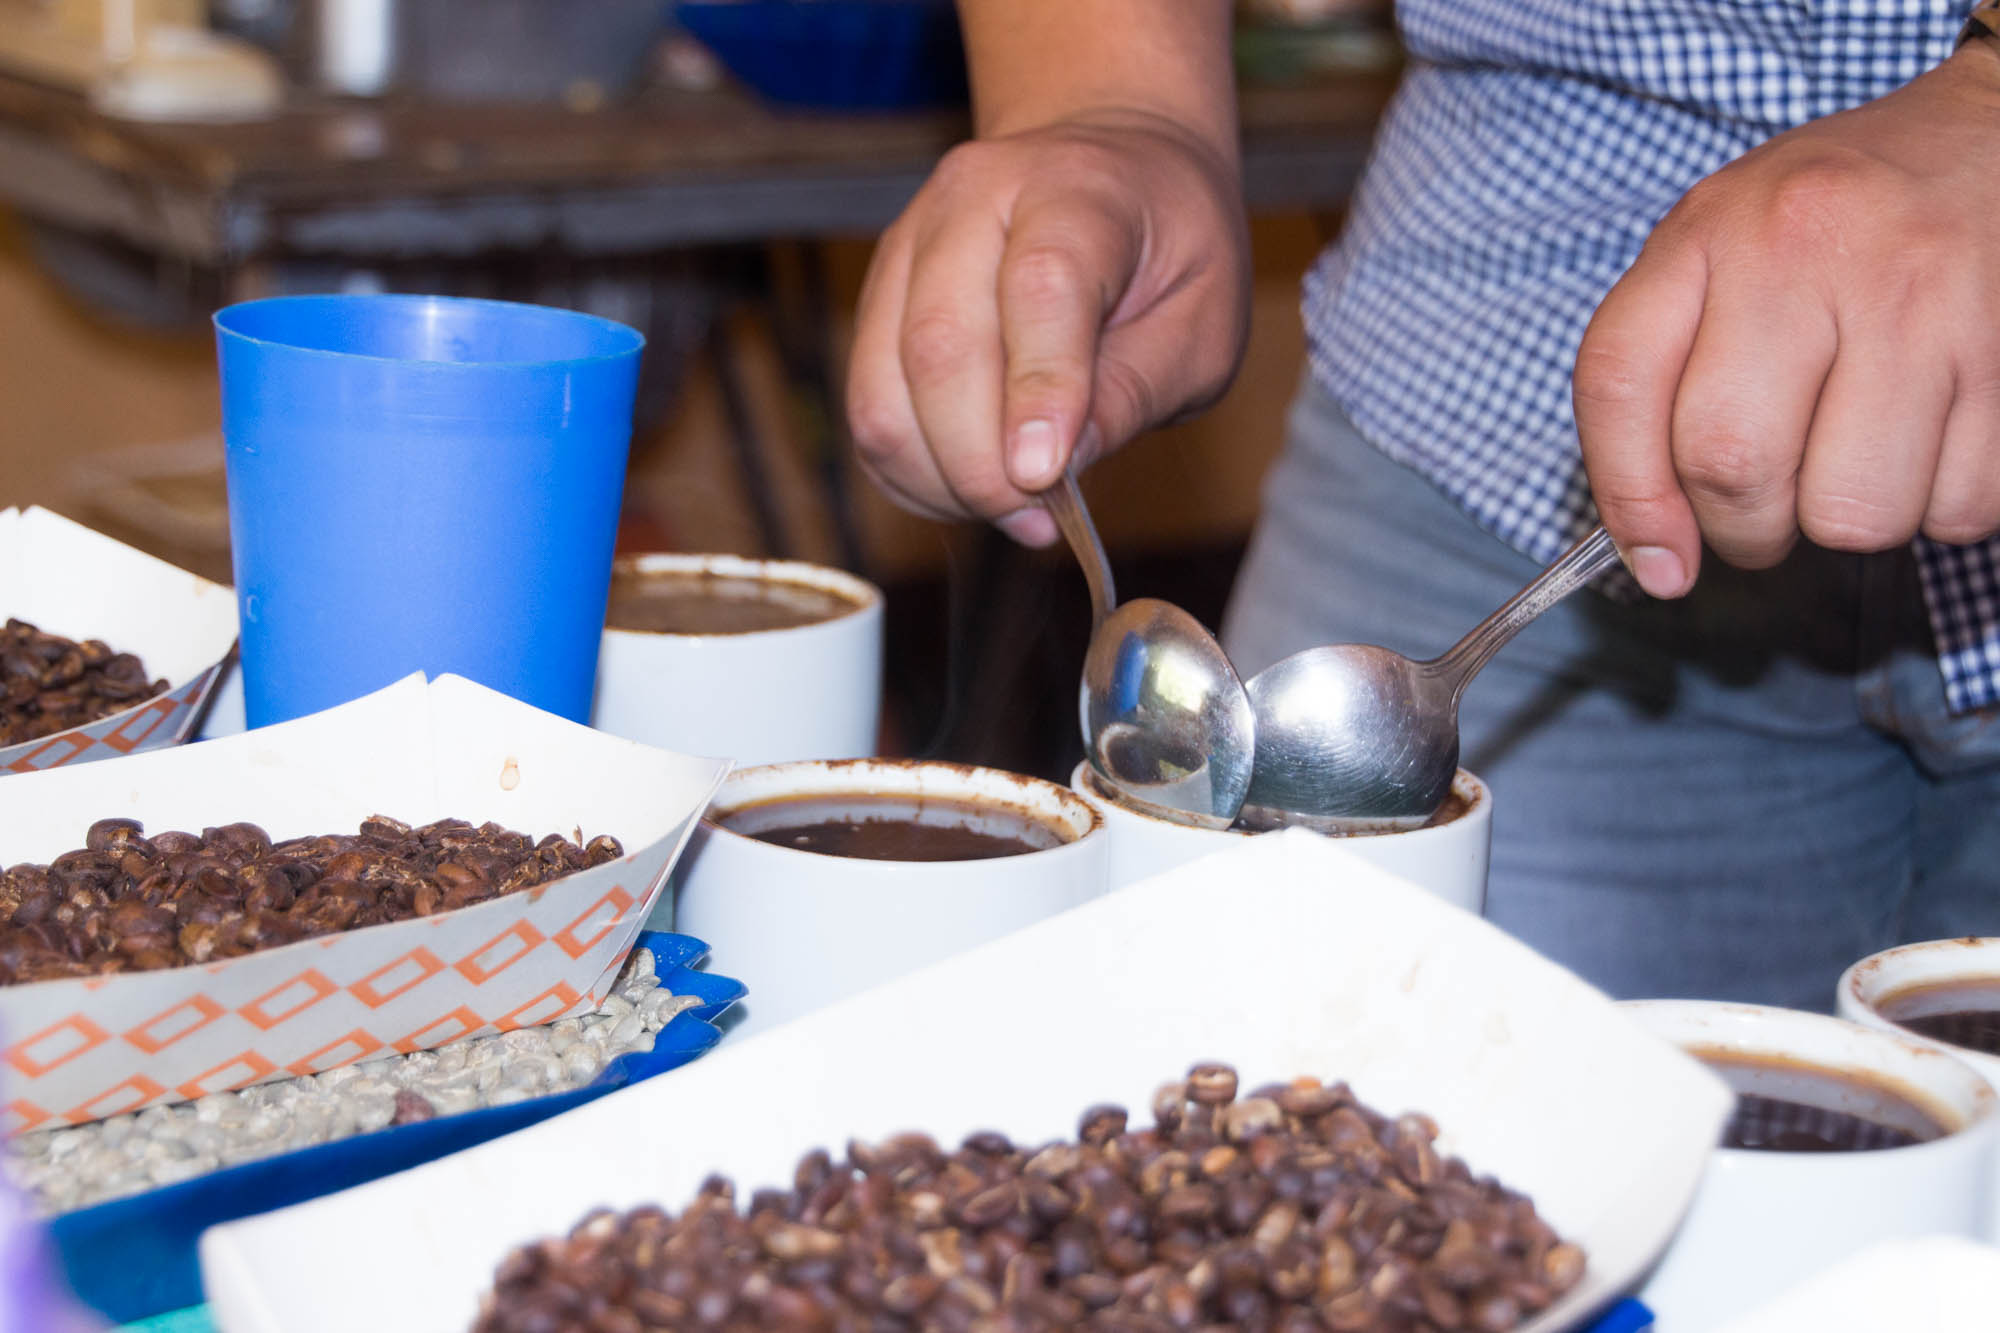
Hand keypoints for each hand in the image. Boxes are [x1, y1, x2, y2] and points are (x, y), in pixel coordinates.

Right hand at [845, 111, 1249, 545]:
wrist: (1111, 164)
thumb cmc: (1168, 249)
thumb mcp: (1204, 321)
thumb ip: (1139, 389)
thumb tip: (1058, 469)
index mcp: (1075, 190)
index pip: (1041, 288)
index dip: (1039, 390)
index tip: (1043, 479)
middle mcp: (972, 202)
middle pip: (939, 348)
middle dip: (980, 464)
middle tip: (1039, 518)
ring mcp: (909, 246)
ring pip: (883, 391)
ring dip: (938, 478)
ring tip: (1011, 508)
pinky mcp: (878, 296)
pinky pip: (868, 408)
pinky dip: (910, 471)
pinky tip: (970, 486)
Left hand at [1574, 43, 1999, 597]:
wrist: (1985, 138)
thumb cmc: (1828, 223)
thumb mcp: (1712, 258)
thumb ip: (1655, 383)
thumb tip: (1656, 556)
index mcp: (1708, 231)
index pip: (1619, 382)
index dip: (1629, 497)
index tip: (1659, 561)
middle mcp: (1806, 248)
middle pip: (1734, 463)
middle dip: (1746, 530)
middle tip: (1767, 514)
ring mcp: (1919, 296)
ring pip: (1855, 509)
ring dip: (1849, 522)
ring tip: (1856, 463)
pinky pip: (1960, 502)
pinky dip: (1942, 504)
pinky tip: (1930, 440)